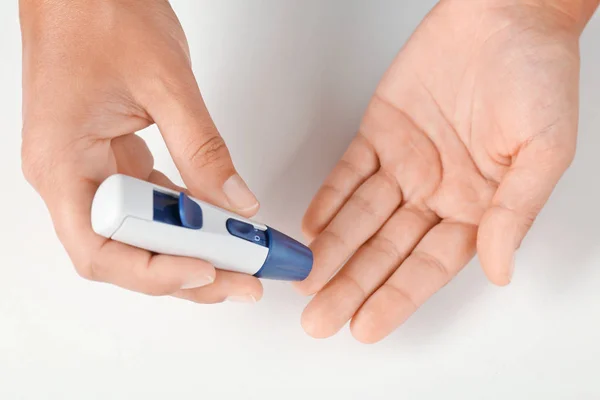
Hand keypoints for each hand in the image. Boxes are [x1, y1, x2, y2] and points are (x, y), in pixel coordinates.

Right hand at [20, 0, 261, 302]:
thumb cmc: (99, 14)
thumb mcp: (165, 82)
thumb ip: (203, 149)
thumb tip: (236, 202)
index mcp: (62, 161)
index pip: (100, 248)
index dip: (154, 272)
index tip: (208, 269)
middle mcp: (69, 175)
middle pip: (122, 253)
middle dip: (183, 274)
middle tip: (239, 278)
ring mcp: (88, 170)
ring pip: (136, 235)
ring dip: (187, 251)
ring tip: (237, 260)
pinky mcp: (110, 159)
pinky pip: (147, 205)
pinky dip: (183, 219)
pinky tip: (215, 225)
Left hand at [296, 0, 595, 341]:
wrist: (505, 13)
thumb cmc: (536, 74)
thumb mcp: (543, 150)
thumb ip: (515, 212)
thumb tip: (500, 270)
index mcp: (478, 206)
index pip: (429, 265)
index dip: (397, 297)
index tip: (366, 325)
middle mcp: (438, 192)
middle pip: (387, 251)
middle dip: (351, 286)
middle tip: (320, 318)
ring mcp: (406, 164)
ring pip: (361, 217)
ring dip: (333, 250)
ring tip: (305, 282)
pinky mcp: (380, 133)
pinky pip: (349, 173)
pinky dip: (329, 200)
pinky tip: (312, 228)